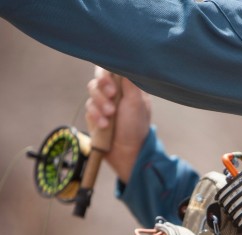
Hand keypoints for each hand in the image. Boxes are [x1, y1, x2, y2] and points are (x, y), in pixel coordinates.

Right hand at [85, 66, 151, 182]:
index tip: (112, 77)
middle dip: (103, 85)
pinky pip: (88, 107)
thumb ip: (130, 80)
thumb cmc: (136, 127)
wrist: (127, 153)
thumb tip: (125, 59)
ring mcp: (104, 103)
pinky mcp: (95, 115)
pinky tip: (104, 125)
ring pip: (92, 91)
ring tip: (110, 115)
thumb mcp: (137, 101)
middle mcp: (116, 93)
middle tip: (112, 95)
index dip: (109, 70)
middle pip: (100, 77)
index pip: (114, 68)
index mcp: (129, 87)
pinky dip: (96, 115)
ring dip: (100, 103)